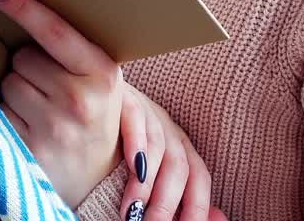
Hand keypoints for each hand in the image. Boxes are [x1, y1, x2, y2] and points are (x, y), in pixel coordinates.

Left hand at [0, 0, 126, 207]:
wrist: (99, 179)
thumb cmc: (92, 115)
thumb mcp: (99, 80)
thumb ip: (73, 50)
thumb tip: (17, 0)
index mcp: (101, 73)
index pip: (54, 30)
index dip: (22, 5)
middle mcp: (79, 100)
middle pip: (24, 57)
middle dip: (29, 66)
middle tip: (50, 87)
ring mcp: (54, 127)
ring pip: (9, 82)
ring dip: (17, 91)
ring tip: (41, 109)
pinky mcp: (29, 149)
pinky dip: (6, 115)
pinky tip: (28, 127)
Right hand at [119, 85, 217, 220]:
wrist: (86, 95)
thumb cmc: (111, 146)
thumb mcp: (142, 173)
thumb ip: (168, 197)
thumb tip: (217, 218)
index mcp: (179, 148)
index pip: (199, 179)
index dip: (197, 208)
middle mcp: (168, 130)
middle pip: (180, 168)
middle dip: (167, 206)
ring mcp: (147, 112)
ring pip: (159, 149)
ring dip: (145, 187)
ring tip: (131, 212)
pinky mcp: (124, 97)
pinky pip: (135, 118)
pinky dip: (137, 142)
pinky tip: (133, 167)